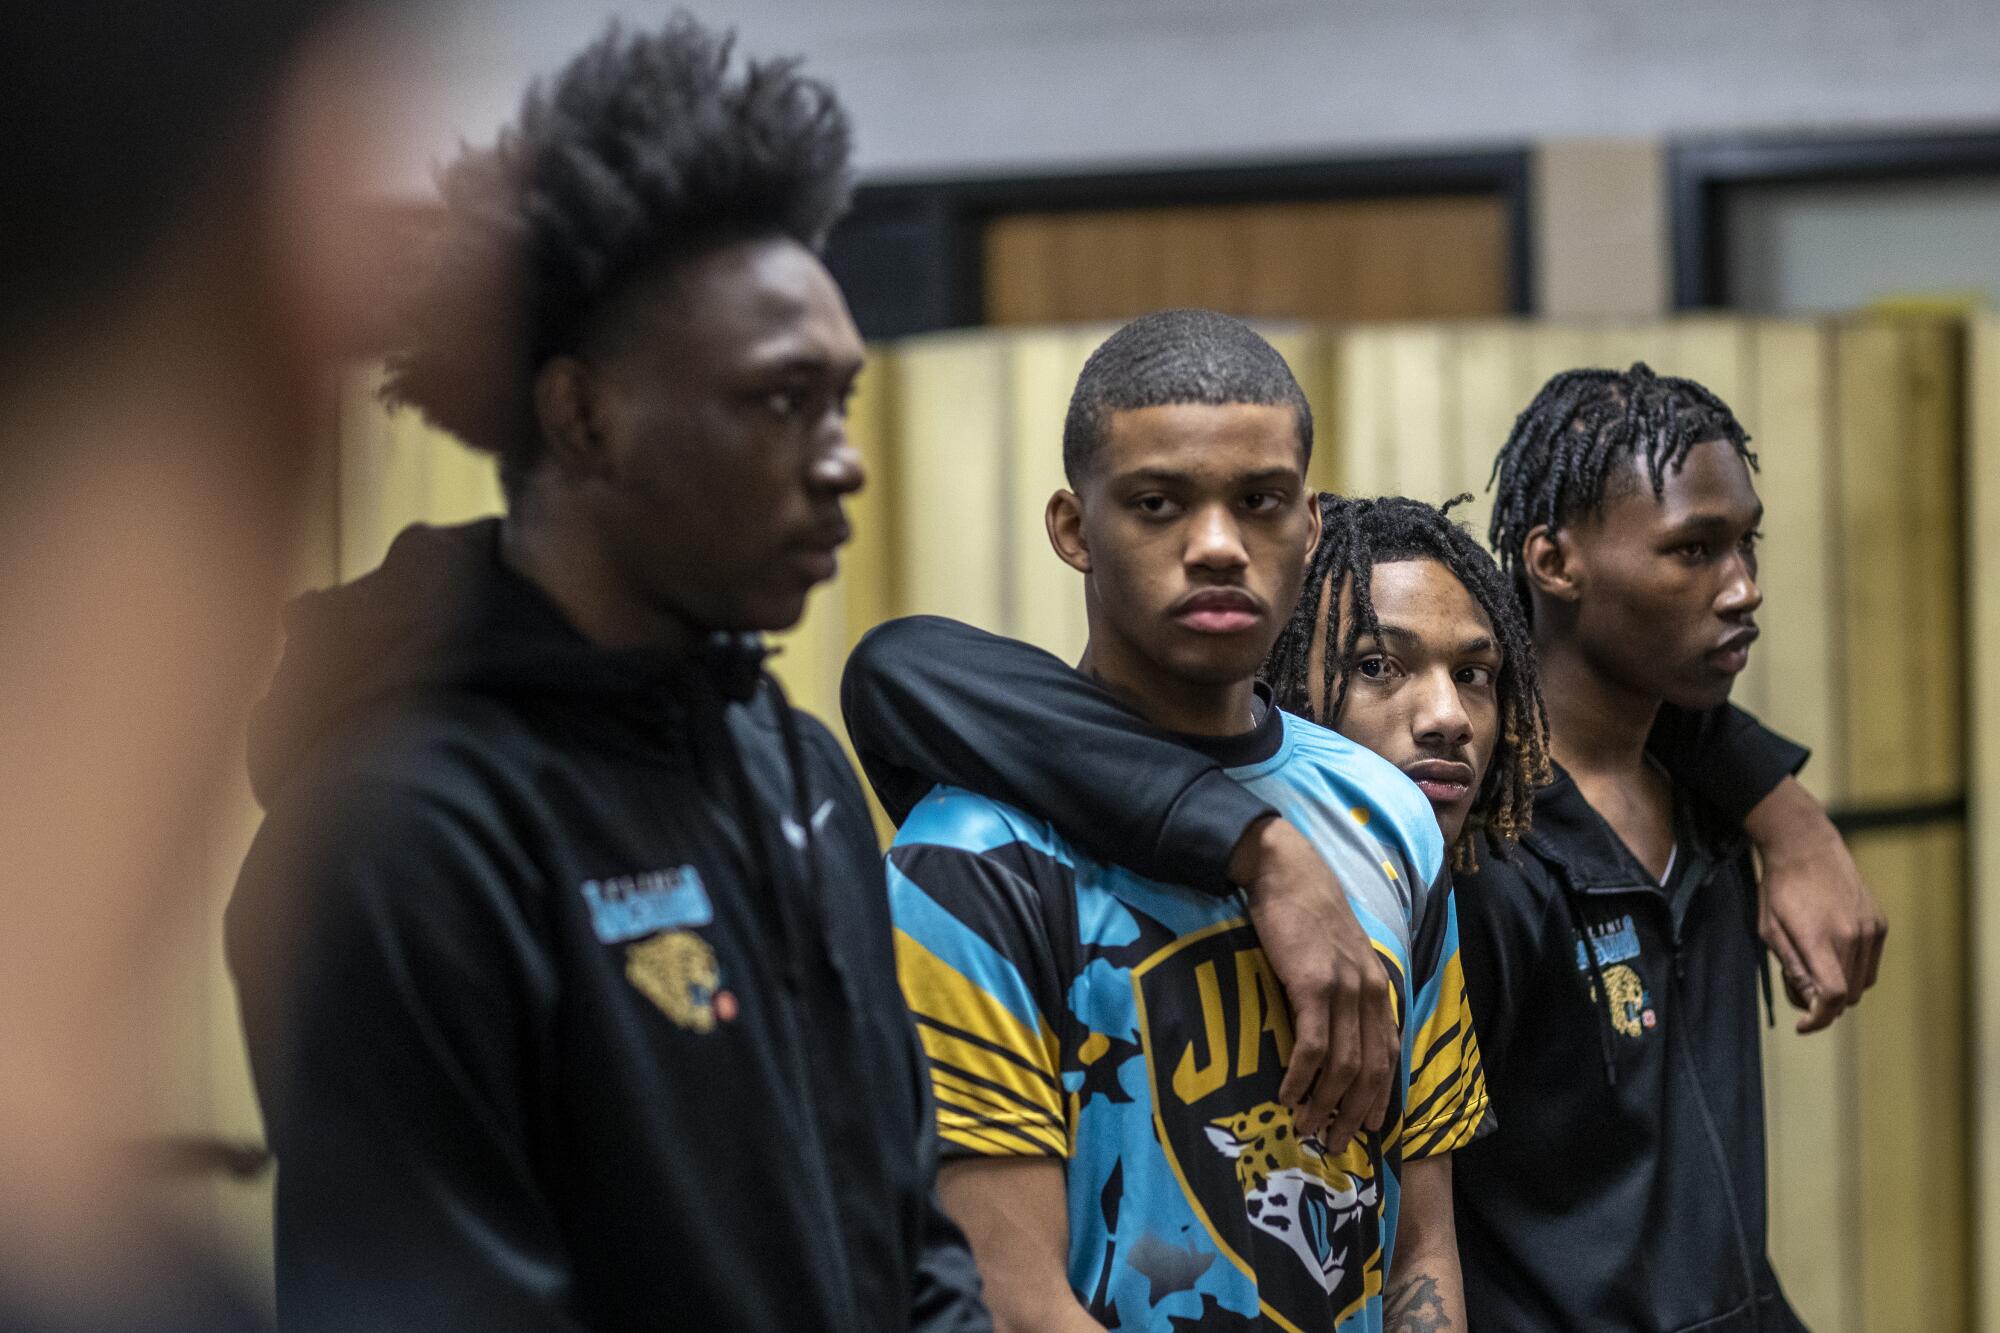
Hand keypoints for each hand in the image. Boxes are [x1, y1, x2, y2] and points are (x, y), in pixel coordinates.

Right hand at [1232, 816, 1395, 1151]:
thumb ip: (1344, 991)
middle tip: (1336, 1142)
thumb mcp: (1339, 955)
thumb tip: (1333, 1035)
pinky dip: (1302, 1077)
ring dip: (1325, 1103)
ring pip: (1344, 1065)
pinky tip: (1287, 1095)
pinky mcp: (1312, 985)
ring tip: (1306, 1128)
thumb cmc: (1306, 913)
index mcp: (1378, 988)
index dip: (1382, 1097)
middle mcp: (1369, 993)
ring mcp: (1343, 989)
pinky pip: (1312, 1045)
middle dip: (1355, 1112)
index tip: (1369, 1128)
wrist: (1286, 872)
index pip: (1389, 1056)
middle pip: (1372, 1070)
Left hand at [1745, 777, 1888, 1032]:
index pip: (1832, 996)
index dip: (1819, 1019)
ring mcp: (1871, 929)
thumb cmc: (1778, 887)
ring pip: (1862, 984)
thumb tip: (1811, 1002)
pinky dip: (1854, 969)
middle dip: (1824, 1003)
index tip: (1803, 1025)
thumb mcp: (1769, 930)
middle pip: (1848, 996)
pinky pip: (1871, 964)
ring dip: (1840, 987)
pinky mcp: (1880, 923)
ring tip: (1813, 964)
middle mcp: (1852, 936)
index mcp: (1820, 939)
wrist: (1805, 845)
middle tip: (1799, 985)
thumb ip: (1793, 968)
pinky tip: (1831, 951)